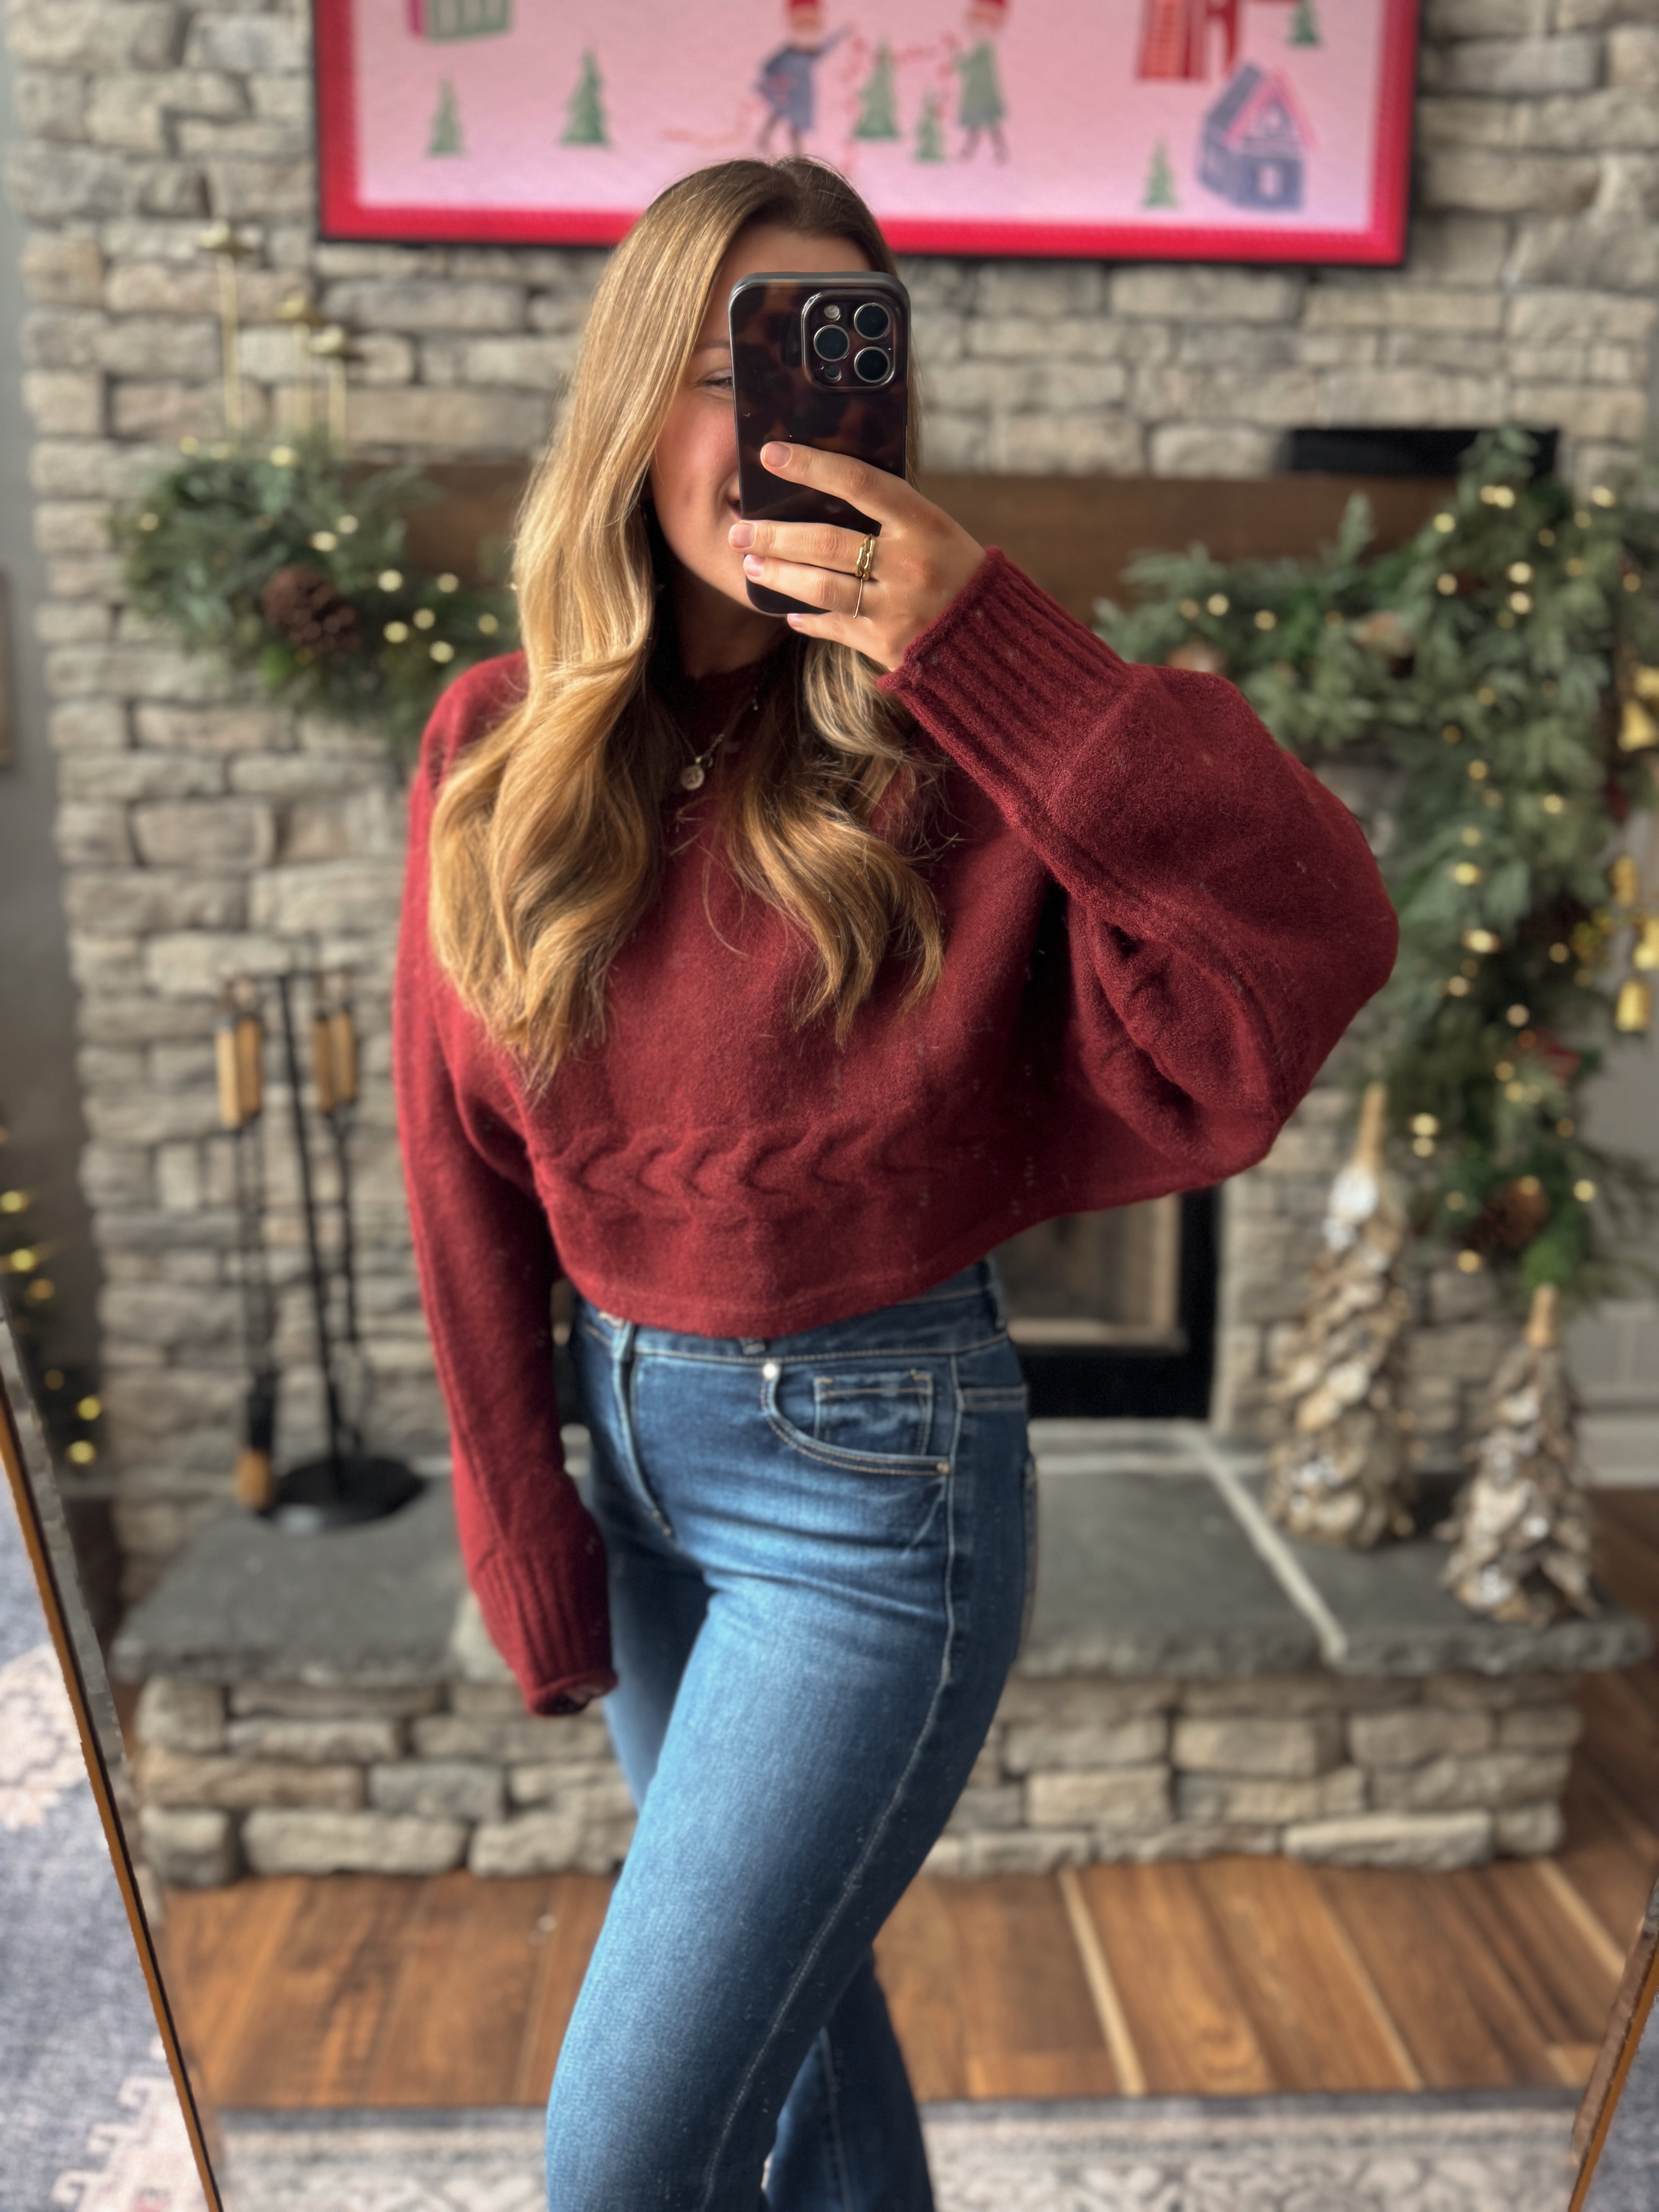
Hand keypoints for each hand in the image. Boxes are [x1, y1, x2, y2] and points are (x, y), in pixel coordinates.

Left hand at [728, 442, 985, 672]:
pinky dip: (809, 619)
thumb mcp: (937, 531)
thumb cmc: (961, 574)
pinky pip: (835, 627)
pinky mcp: (887, 644)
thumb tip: (829, 489)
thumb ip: (892, 514)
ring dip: (780, 574)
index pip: (859, 482)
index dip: (812, 465)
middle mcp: (909, 564)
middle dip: (775, 535)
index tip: (770, 454)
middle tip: (739, 529)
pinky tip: (789, 613)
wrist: (996, 640)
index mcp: (924, 523)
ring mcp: (897, 607)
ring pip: (821, 587)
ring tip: (751, 564)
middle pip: (826, 542)